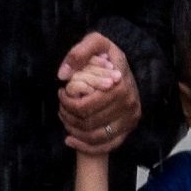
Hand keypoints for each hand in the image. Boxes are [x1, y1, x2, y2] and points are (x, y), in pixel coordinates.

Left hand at [57, 32, 139, 153]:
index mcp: (119, 86)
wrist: (125, 65)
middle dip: (68, 117)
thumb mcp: (95, 42)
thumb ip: (79, 52)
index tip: (61, 93)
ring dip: (75, 131)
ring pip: (96, 137)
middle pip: (89, 123)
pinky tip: (71, 140)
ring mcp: (130, 119)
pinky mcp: (129, 129)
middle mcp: (128, 105)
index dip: (67, 104)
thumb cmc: (107, 55)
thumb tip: (63, 75)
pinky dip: (87, 148)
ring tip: (65, 120)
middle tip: (61, 107)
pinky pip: (107, 146)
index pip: (85, 106)